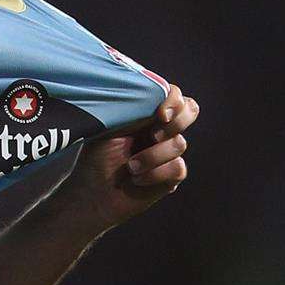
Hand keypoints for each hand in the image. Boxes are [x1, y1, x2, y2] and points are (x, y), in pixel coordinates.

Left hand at [54, 83, 200, 233]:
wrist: (93, 191)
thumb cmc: (97, 156)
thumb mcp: (111, 126)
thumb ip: (133, 108)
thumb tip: (154, 93)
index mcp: (148, 113)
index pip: (174, 95)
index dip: (173, 100)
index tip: (160, 114)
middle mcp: (161, 129)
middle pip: (191, 110)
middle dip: (175, 122)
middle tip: (152, 136)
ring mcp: (169, 152)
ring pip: (179, 144)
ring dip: (151, 156)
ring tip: (130, 166)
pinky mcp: (172, 175)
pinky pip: (177, 168)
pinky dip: (154, 174)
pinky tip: (137, 179)